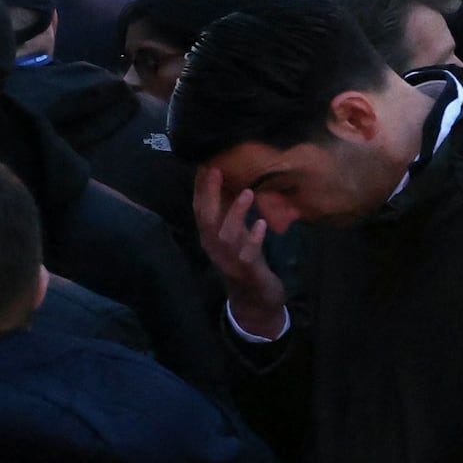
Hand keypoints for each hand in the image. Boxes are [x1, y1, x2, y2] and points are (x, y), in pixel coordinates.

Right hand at [190, 166, 290, 337]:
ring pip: (225, 235)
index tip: (205, 163)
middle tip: (216, 169)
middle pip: (206, 218)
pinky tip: (262, 224)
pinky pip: (247, 253)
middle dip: (209, 194)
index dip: (200, 187)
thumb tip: (228, 180)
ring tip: (247, 192)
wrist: (255, 299)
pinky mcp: (247, 270)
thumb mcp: (235, 234)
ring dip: (236, 213)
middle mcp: (214, 247)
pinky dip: (254, 238)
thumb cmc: (246, 259)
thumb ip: (229, 212)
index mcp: (209, 236)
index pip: (200, 209)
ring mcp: (229, 259)